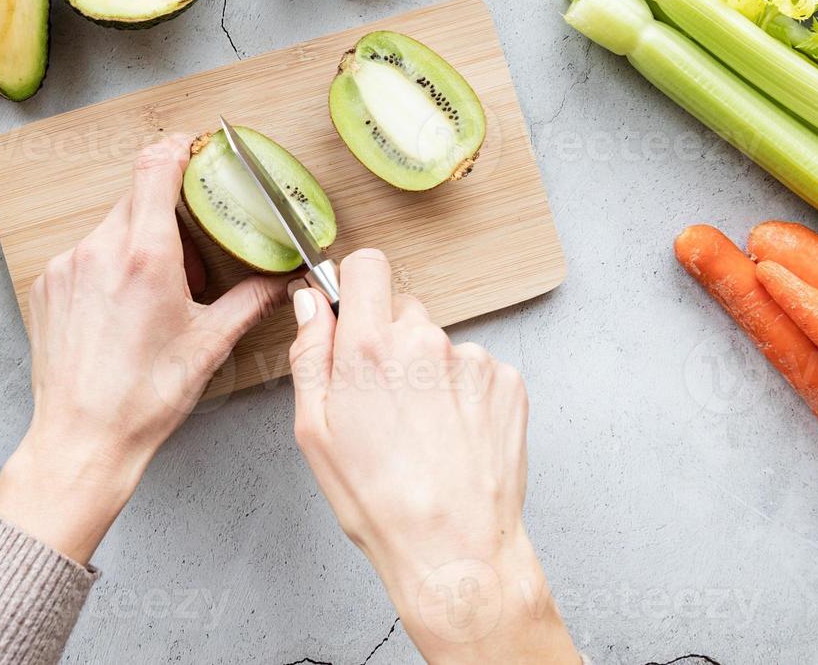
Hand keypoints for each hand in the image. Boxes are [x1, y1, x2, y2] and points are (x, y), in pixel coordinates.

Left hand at [0, 135, 288, 562]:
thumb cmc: (144, 398)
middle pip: (136, 198)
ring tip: (154, 291)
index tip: (191, 147)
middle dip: (165, 212)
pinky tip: (120, 309)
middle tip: (188, 244)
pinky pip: (83, 256)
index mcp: (145, 255)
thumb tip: (280, 281)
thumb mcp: (209, 345)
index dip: (176, 147)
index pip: (156, 166)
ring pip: (109, 229)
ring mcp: (66, 266)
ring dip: (135, 244)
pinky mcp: (46, 286)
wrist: (82, 439)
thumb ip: (249, 301)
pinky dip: (106, 268)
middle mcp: (100, 249)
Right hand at [289, 250, 576, 664]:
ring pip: (439, 346)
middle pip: (403, 311)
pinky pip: (476, 371)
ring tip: (422, 433)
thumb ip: (310, 354)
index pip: (367, 266)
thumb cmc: (380, 502)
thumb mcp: (316, 432)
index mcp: (370, 347)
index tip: (353, 314)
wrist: (456, 550)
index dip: (356, 287)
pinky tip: (452, 438)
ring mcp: (472, 360)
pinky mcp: (507, 382)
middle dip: (389, 343)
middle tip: (382, 402)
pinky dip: (464, 396)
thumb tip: (311, 304)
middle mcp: (425, 341)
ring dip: (428, 374)